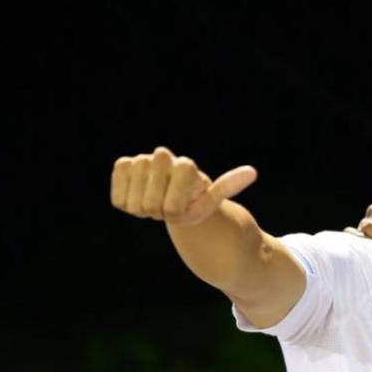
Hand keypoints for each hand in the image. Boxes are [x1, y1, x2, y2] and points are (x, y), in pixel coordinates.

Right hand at [111, 146, 256, 225]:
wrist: (174, 194)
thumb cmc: (194, 201)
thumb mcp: (210, 202)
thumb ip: (227, 186)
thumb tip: (253, 172)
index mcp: (185, 166)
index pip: (170, 207)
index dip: (173, 215)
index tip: (180, 210)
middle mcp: (162, 156)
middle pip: (151, 203)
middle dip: (159, 213)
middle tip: (167, 206)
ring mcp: (140, 159)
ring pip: (134, 202)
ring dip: (143, 210)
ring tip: (155, 202)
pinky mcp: (122, 165)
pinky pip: (118, 198)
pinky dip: (127, 205)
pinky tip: (138, 197)